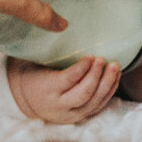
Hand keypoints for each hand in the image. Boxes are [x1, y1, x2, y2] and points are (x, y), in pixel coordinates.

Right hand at [6, 55, 120, 122]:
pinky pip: (98, 106)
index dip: (82, 68)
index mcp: (46, 89)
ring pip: (94, 102)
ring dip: (107, 84)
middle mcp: (59, 106)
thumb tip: (63, 25)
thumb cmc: (33, 73)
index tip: (90, 56)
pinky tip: (115, 77)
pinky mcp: (81, 116)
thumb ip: (48, 51)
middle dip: (97, 77)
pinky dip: (109, 91)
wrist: (26, 98)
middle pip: (84, 94)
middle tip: (104, 60)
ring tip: (114, 67)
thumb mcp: (34, 62)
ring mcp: (71, 114)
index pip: (68, 80)